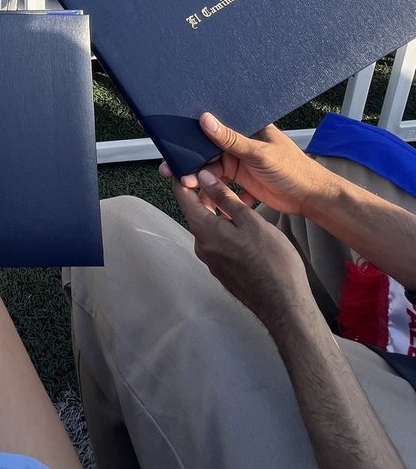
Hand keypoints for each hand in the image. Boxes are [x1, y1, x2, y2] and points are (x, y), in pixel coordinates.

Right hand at [160, 112, 334, 216]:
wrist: (312, 198)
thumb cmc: (293, 169)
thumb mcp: (259, 153)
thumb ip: (231, 139)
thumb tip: (205, 119)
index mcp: (246, 129)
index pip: (213, 129)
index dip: (192, 138)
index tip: (174, 149)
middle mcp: (240, 144)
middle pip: (207, 152)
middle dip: (191, 164)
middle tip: (173, 174)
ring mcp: (240, 163)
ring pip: (212, 171)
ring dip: (201, 181)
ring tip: (189, 189)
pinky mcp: (241, 181)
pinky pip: (221, 186)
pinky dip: (214, 193)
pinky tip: (207, 200)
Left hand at [173, 169, 314, 328]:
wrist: (285, 305)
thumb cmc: (272, 262)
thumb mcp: (250, 220)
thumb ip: (224, 197)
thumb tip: (203, 177)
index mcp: (204, 231)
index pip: (183, 196)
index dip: (184, 177)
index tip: (190, 163)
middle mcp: (202, 246)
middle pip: (197, 211)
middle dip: (208, 193)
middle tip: (225, 177)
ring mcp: (213, 260)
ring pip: (211, 227)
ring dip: (222, 211)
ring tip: (243, 200)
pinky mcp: (224, 270)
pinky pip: (220, 242)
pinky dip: (228, 229)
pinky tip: (246, 225)